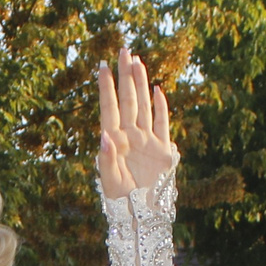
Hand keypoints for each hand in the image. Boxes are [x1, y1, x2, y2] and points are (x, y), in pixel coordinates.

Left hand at [94, 48, 175, 200]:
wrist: (142, 216)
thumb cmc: (120, 201)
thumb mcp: (109, 181)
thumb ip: (107, 159)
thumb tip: (106, 136)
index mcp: (114, 141)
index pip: (109, 107)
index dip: (106, 87)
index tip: (102, 66)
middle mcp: (129, 136)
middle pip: (127, 99)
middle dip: (124, 75)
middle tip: (123, 50)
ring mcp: (146, 141)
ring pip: (143, 105)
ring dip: (140, 83)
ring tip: (137, 62)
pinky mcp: (162, 150)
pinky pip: (162, 123)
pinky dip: (160, 107)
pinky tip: (157, 90)